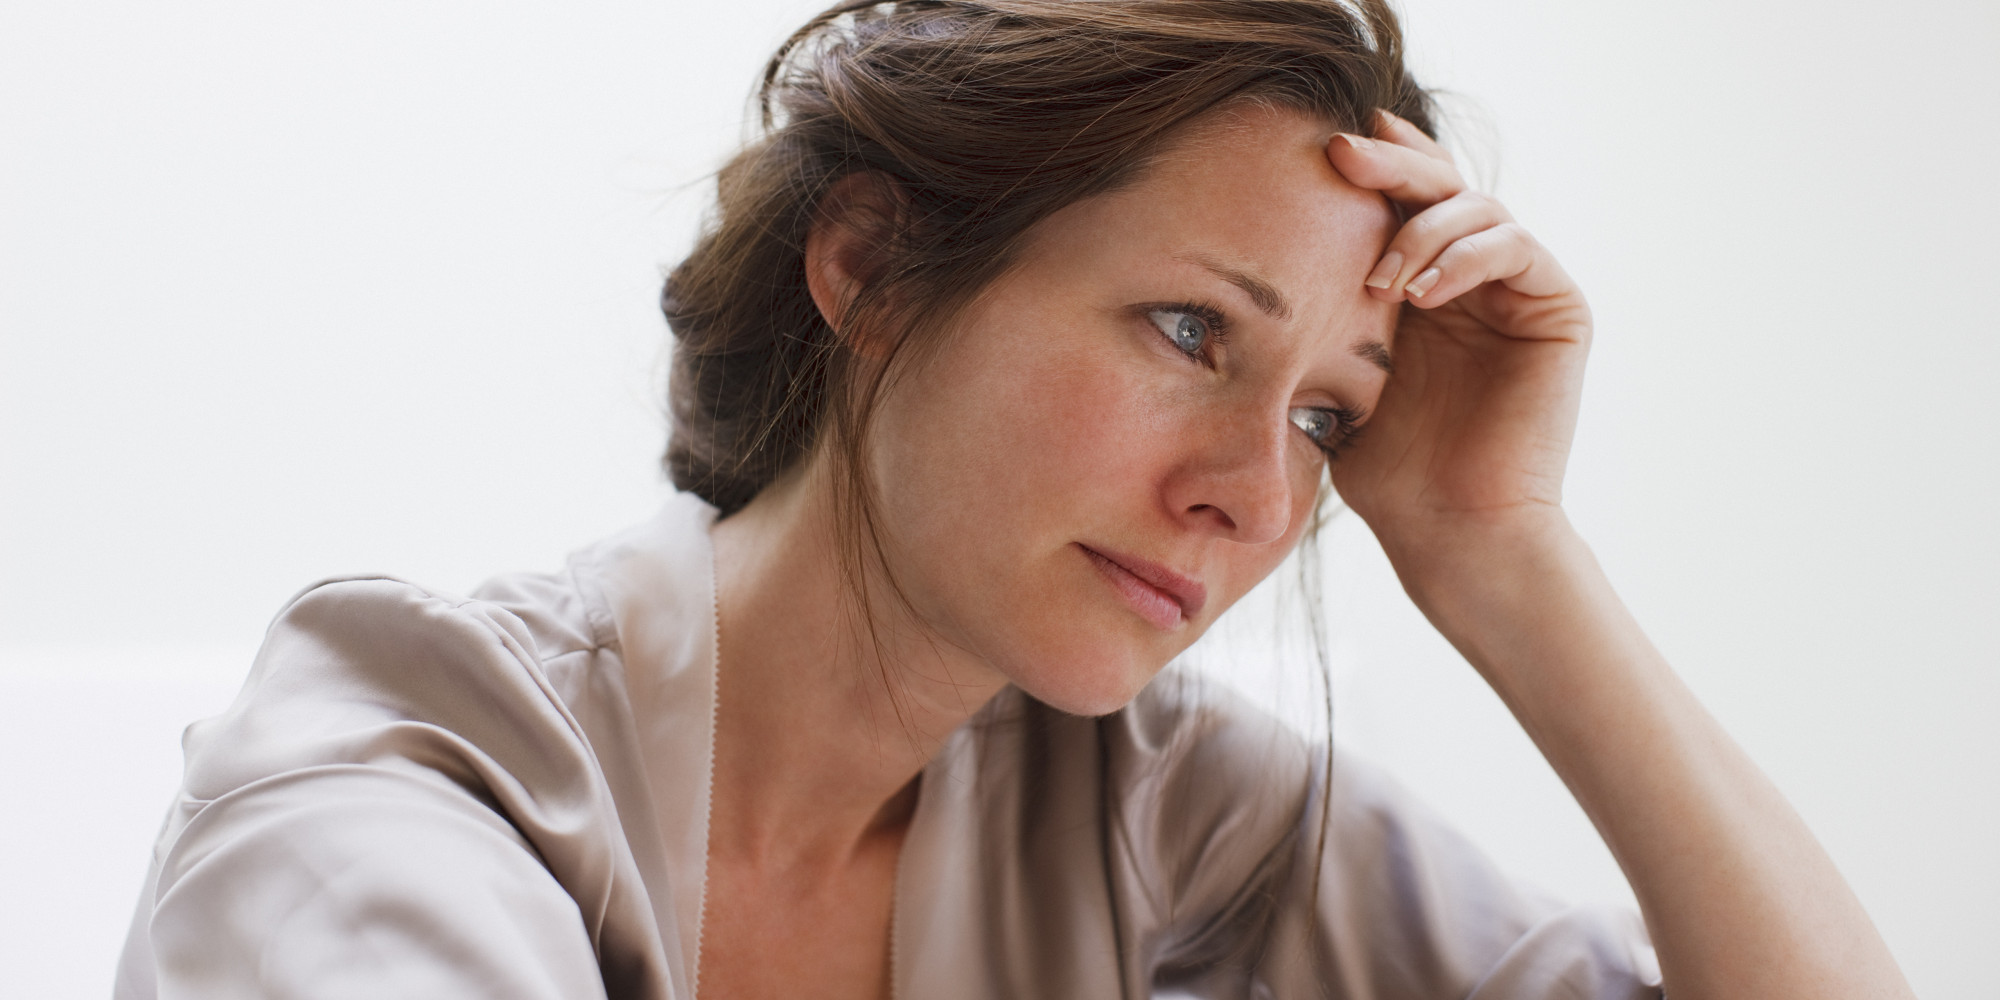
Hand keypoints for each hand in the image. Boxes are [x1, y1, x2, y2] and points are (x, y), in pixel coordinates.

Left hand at [1324, 112, 1592, 570]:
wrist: (1450, 531)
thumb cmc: (1389, 473)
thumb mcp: (1334, 378)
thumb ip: (1319, 316)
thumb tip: (1248, 265)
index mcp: (1421, 287)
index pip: (1402, 202)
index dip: (1374, 166)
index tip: (1320, 145)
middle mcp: (1472, 279)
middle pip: (1441, 186)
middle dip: (1391, 165)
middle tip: (1341, 153)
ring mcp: (1517, 292)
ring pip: (1479, 207)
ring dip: (1422, 228)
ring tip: (1380, 279)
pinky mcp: (1557, 311)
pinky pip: (1516, 247)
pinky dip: (1466, 255)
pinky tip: (1421, 292)